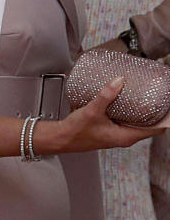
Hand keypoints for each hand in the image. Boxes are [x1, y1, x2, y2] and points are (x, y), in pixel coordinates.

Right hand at [45, 77, 168, 153]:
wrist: (59, 139)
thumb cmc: (75, 132)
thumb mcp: (92, 111)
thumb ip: (106, 95)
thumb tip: (119, 80)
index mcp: (124, 137)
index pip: (155, 130)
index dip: (165, 119)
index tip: (169, 106)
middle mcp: (123, 137)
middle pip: (149, 126)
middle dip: (156, 112)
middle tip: (160, 95)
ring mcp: (116, 134)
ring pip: (137, 123)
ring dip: (144, 111)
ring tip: (148, 95)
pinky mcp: (109, 129)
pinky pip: (127, 120)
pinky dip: (132, 112)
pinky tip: (129, 100)